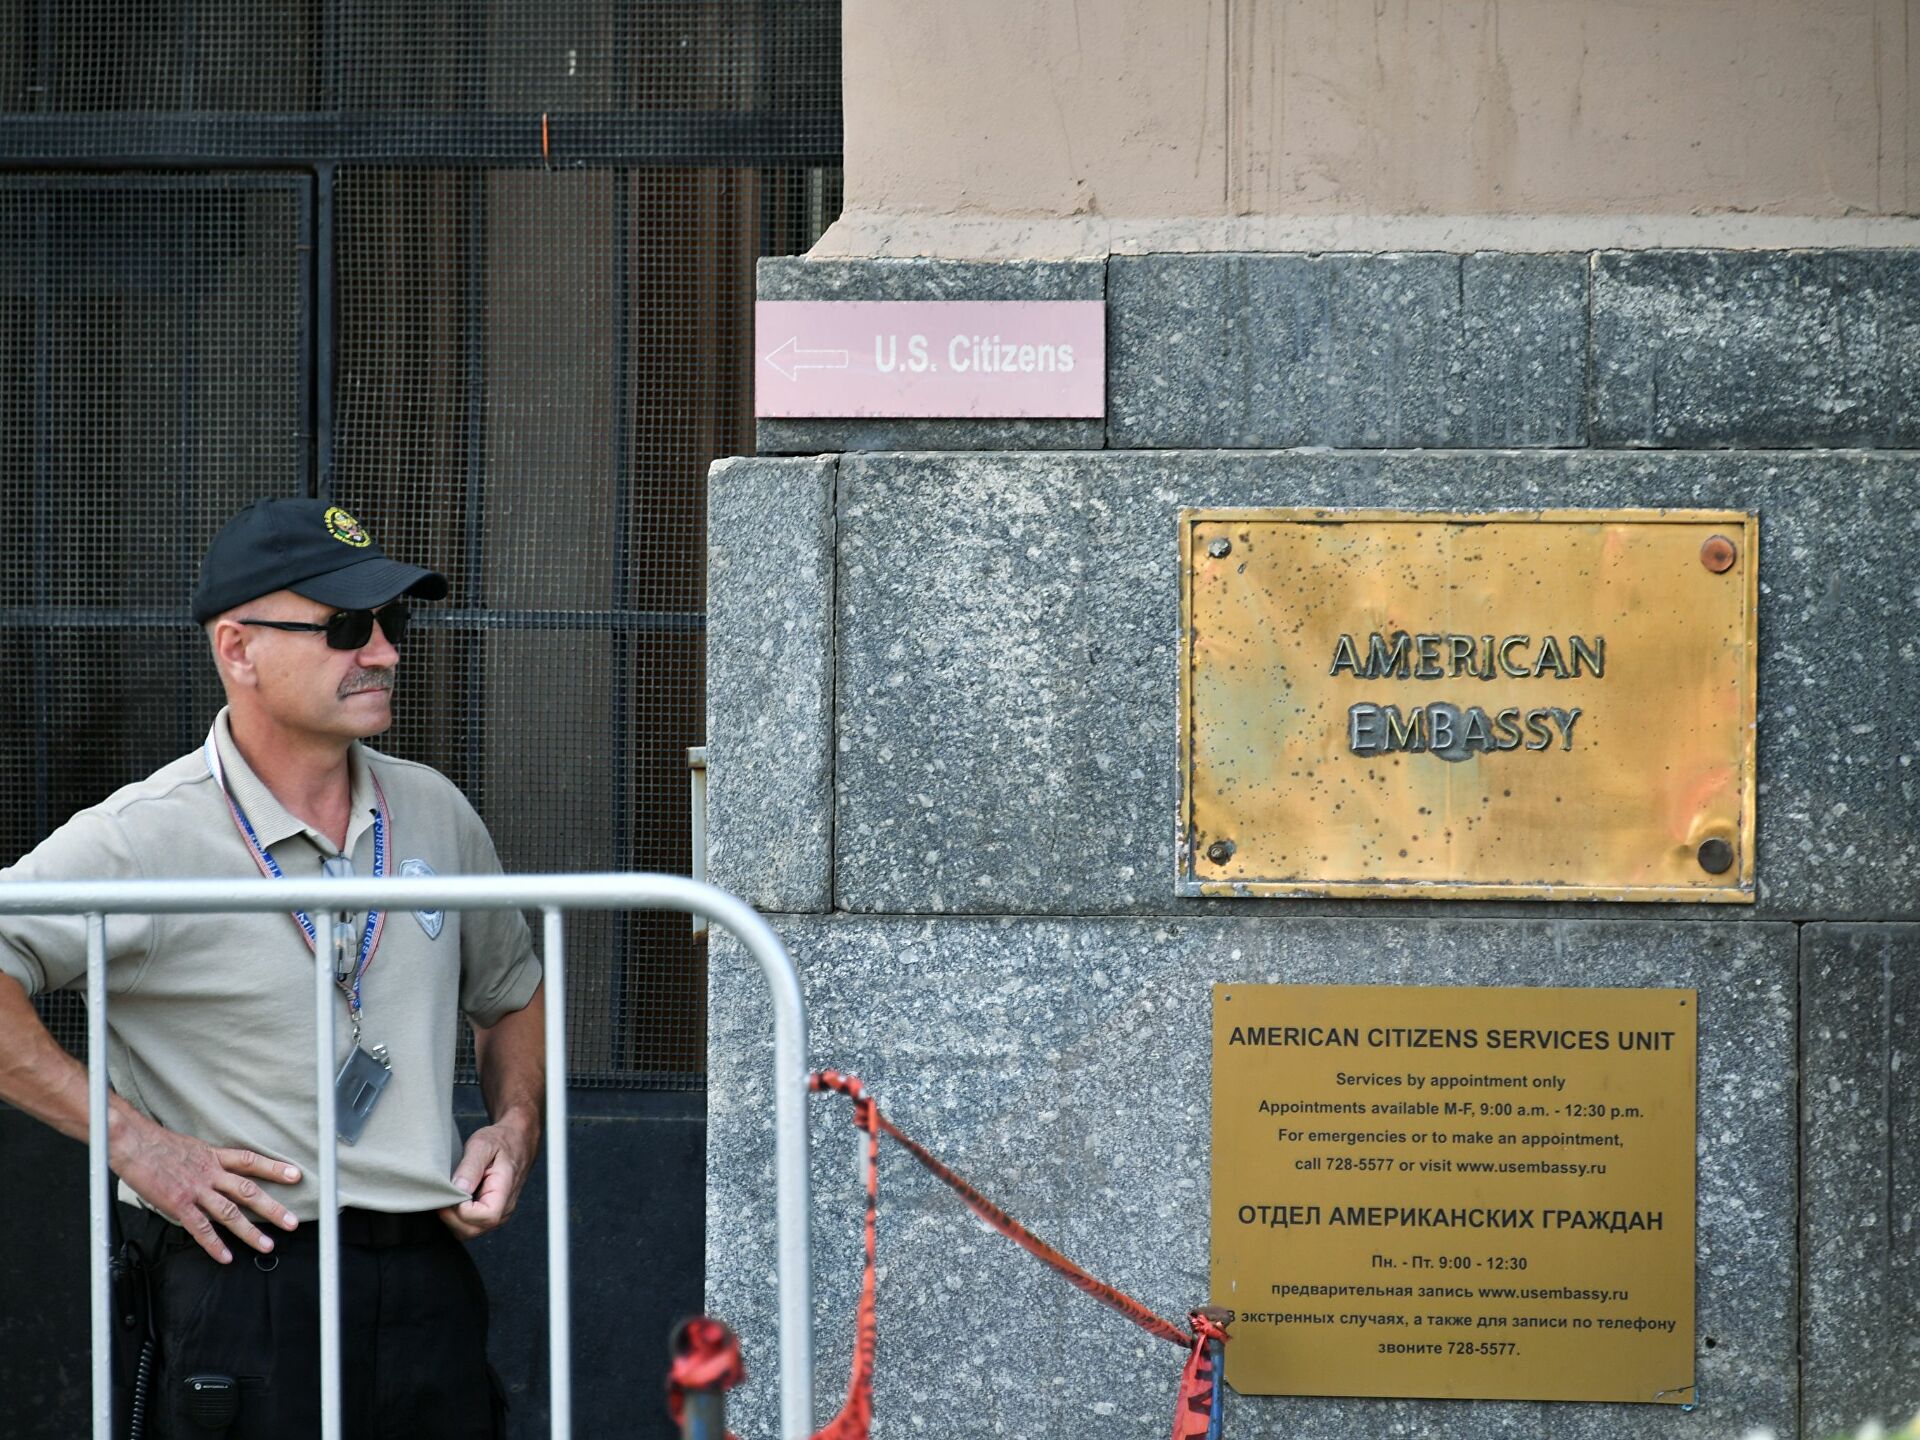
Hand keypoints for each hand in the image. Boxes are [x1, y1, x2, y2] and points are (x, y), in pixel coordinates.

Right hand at [114, 1116, 301, 1263]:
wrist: (132, 1142)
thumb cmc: (156, 1145)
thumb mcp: (191, 1147)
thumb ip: (206, 1161)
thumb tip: (215, 1170)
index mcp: (213, 1156)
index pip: (251, 1161)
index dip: (275, 1168)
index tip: (296, 1175)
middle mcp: (210, 1173)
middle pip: (248, 1191)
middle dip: (273, 1207)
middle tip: (293, 1221)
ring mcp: (195, 1189)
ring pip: (230, 1213)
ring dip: (250, 1232)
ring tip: (267, 1245)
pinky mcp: (178, 1204)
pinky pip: (200, 1228)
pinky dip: (214, 1244)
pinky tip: (225, 1257)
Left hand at [439, 1117, 534, 1239]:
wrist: (517, 1140)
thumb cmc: (501, 1141)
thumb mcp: (483, 1144)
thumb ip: (470, 1167)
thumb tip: (458, 1189)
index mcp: (505, 1190)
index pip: (485, 1217)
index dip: (462, 1210)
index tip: (452, 1191)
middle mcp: (504, 1209)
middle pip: (473, 1230)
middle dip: (451, 1217)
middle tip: (444, 1195)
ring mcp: (499, 1215)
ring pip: (469, 1232)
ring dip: (452, 1219)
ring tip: (449, 1196)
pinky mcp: (491, 1215)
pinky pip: (470, 1227)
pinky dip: (456, 1219)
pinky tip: (454, 1200)